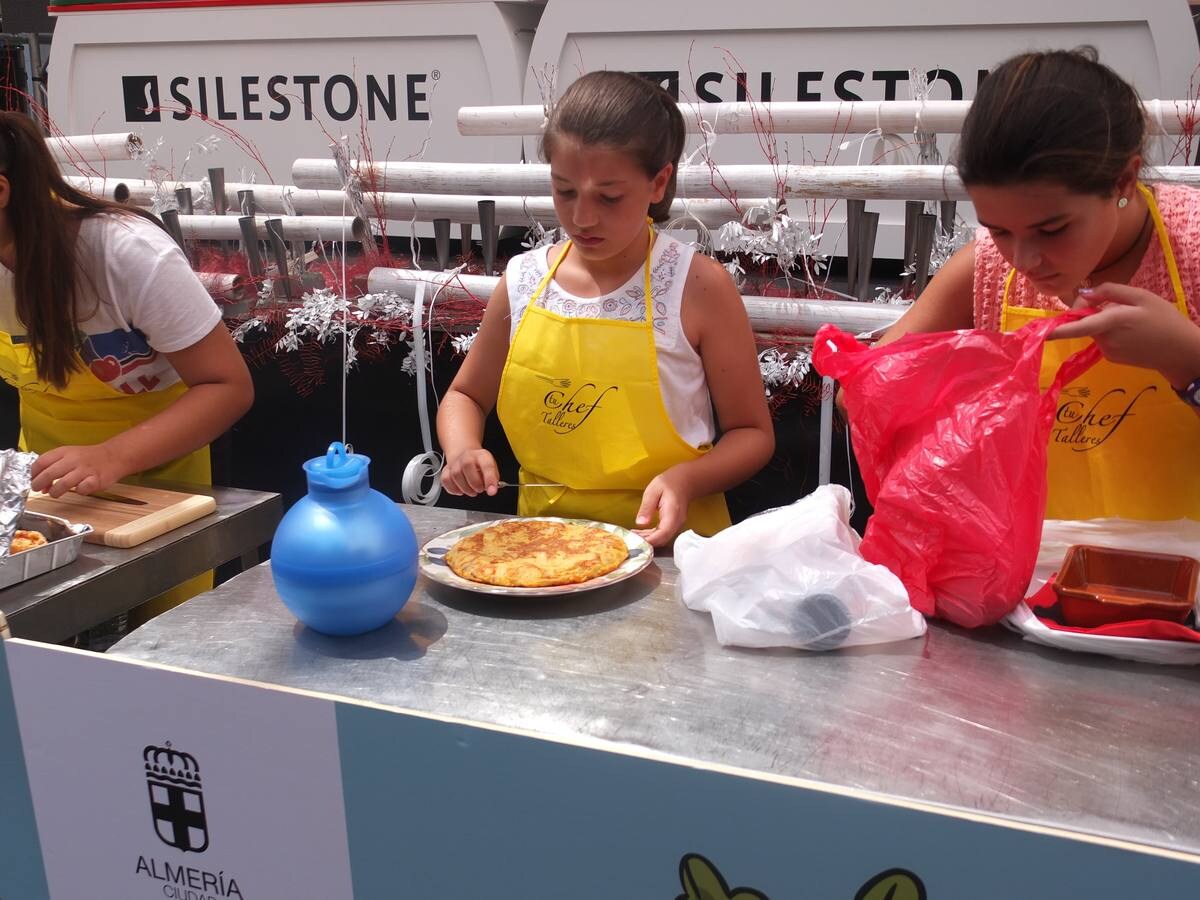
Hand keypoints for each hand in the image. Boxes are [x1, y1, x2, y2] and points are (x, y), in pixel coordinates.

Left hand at [31, 443, 126, 496]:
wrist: (114, 456)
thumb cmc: (88, 458)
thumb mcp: (69, 456)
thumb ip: (54, 468)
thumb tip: (41, 486)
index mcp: (64, 452)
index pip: (41, 462)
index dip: (33, 473)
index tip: (32, 480)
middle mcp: (74, 460)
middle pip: (49, 473)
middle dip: (39, 484)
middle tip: (37, 489)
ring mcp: (85, 470)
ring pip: (63, 483)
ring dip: (55, 491)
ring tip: (54, 493)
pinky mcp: (96, 480)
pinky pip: (82, 489)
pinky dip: (78, 492)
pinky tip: (78, 490)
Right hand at [440, 448, 498, 496]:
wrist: (464, 456)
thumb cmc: (479, 464)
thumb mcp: (492, 468)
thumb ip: (493, 479)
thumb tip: (491, 490)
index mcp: (482, 455)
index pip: (487, 465)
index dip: (489, 479)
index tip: (492, 491)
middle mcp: (467, 456)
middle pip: (467, 466)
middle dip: (475, 483)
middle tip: (479, 489)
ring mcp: (455, 463)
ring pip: (455, 475)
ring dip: (465, 488)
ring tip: (472, 490)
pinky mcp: (446, 470)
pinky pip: (446, 480)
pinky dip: (453, 489)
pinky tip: (460, 489)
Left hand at [634, 467, 693, 547]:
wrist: (684, 481)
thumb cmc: (669, 483)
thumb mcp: (653, 491)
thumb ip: (647, 507)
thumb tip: (640, 523)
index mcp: (672, 514)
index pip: (662, 534)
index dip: (649, 541)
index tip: (635, 541)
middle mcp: (676, 523)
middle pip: (662, 539)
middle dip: (646, 542)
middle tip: (630, 539)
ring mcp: (676, 525)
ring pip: (661, 538)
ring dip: (647, 539)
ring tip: (632, 535)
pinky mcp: (673, 525)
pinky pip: (662, 534)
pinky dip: (651, 535)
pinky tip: (640, 533)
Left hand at [1052, 283, 1199, 387]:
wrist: (1180, 351)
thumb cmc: (1164, 320)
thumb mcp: (1142, 297)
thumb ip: (1111, 292)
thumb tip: (1084, 293)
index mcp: (1113, 322)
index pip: (1079, 326)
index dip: (1059, 329)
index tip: (1042, 332)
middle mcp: (1106, 339)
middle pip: (1085, 322)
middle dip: (1090, 311)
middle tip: (1115, 303)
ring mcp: (1107, 351)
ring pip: (1094, 331)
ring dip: (1102, 322)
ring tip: (1129, 319)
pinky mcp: (1111, 358)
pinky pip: (1102, 340)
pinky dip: (1109, 332)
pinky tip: (1130, 332)